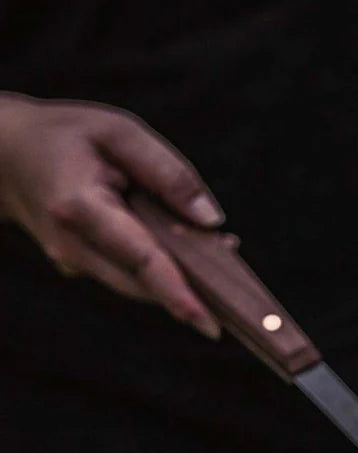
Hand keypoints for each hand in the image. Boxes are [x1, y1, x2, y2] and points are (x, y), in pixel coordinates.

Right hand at [0, 94, 222, 337]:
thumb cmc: (65, 136)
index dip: (177, 293)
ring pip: (140, 286)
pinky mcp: (81, 268)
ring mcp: (73, 262)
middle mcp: (73, 245)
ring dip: (184, 280)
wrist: (3, 155)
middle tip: (239, 294)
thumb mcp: (117, 131)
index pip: (139, 258)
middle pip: (145, 283)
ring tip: (221, 257)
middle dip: (194, 291)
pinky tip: (193, 252)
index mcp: (79, 207)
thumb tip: (212, 220)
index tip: (209, 322)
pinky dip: (164, 271)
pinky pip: (130, 277)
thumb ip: (168, 172)